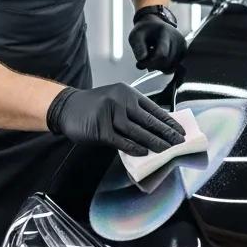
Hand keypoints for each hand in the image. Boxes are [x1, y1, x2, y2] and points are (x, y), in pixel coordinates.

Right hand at [46, 83, 184, 156]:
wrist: (66, 107)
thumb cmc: (93, 106)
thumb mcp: (115, 101)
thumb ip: (133, 112)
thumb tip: (156, 129)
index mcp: (127, 93)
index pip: (154, 108)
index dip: (168, 121)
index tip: (180, 131)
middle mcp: (120, 101)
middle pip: (148, 120)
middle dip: (166, 133)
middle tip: (179, 142)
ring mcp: (109, 114)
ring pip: (137, 131)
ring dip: (153, 142)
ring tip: (166, 149)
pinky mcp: (100, 128)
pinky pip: (120, 140)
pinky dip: (133, 147)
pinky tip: (143, 152)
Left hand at [129, 14, 186, 71]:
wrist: (154, 26)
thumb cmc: (145, 32)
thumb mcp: (135, 36)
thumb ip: (138, 46)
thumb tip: (142, 58)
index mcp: (165, 32)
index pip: (161, 54)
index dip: (149, 62)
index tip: (139, 64)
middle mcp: (177, 38)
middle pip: (166, 62)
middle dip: (153, 65)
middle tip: (145, 60)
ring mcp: (183, 46)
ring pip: (171, 67)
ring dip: (159, 67)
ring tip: (153, 57)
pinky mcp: (185, 52)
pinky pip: (175, 67)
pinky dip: (166, 67)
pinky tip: (160, 60)